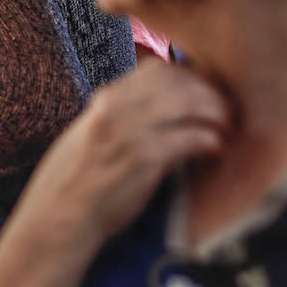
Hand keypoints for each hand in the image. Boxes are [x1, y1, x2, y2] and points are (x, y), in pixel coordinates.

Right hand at [18, 59, 230, 245]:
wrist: (59, 217)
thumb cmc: (77, 181)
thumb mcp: (90, 134)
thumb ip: (118, 116)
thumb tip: (156, 109)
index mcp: (105, 100)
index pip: (158, 69)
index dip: (189, 79)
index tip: (204, 96)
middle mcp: (116, 108)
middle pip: (179, 82)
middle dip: (211, 95)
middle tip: (226, 114)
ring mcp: (129, 132)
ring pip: (189, 104)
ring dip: (216, 115)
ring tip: (225, 131)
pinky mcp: (142, 160)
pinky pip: (190, 138)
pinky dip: (209, 141)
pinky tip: (215, 150)